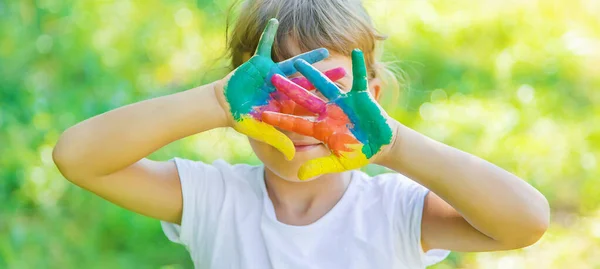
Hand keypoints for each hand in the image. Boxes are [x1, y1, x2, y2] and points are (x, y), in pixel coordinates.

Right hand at [216, 18, 343, 159]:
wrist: (223, 106)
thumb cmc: (242, 119)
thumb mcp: (261, 130)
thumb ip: (278, 141)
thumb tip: (293, 157)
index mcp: (285, 103)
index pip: (308, 101)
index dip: (324, 100)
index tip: (341, 100)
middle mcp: (283, 87)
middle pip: (308, 81)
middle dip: (325, 77)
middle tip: (343, 71)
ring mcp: (272, 74)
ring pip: (294, 64)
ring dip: (309, 58)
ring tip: (325, 50)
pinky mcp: (259, 63)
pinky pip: (264, 46)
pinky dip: (267, 34)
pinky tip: (274, 21)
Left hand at [262, 49, 395, 179]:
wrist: (381, 145)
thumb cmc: (360, 153)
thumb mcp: (339, 162)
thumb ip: (319, 167)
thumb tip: (299, 176)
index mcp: (321, 127)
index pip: (296, 122)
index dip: (280, 118)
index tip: (262, 115)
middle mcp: (328, 111)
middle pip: (305, 98)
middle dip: (289, 89)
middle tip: (272, 78)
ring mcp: (343, 102)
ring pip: (325, 84)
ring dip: (314, 73)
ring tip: (300, 60)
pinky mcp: (360, 96)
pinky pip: (359, 78)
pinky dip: (359, 66)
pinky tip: (356, 52)